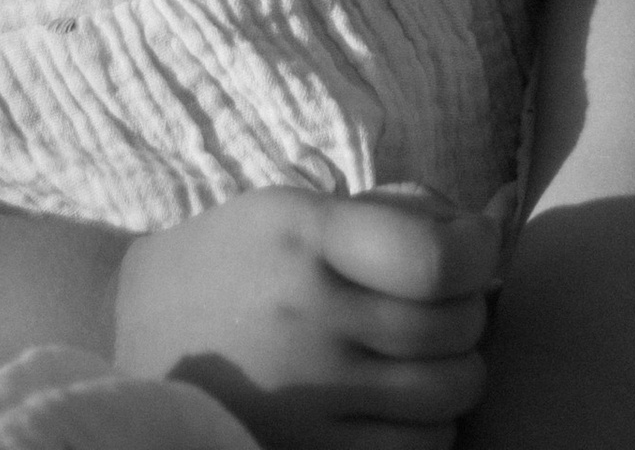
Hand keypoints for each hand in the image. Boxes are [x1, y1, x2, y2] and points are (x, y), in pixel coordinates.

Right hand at [111, 188, 497, 447]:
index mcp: (307, 239)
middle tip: (442, 304)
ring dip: (455, 372)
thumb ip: (397, 211)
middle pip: (455, 329)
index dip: (479, 252)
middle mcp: (308, 321)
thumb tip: (495, 222)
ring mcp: (307, 399)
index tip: (473, 249)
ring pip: (449, 397)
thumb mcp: (301, 207)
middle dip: (468, 311)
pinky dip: (429, 428)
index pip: (436, 259)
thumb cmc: (239, 257)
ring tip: (422, 355)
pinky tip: (399, 403)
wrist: (139, 330)